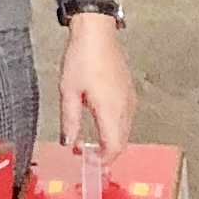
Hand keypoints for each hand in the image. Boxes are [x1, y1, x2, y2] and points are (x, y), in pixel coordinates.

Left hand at [58, 12, 135, 159]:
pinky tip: (98, 122)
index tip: (90, 164)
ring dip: (109, 140)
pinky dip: (114, 127)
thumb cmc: (82, 59)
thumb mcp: (69, 92)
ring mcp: (130, 99)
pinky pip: (125, 118)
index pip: (114, 147)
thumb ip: (70, 121)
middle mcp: (126, 108)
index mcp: (111, 110)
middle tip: (85, 155)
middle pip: (121, 141)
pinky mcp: (129, 92)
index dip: (104, 160)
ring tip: (88, 141)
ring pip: (124, 130)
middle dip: (105, 152)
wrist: (97, 34)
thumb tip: (69, 143)